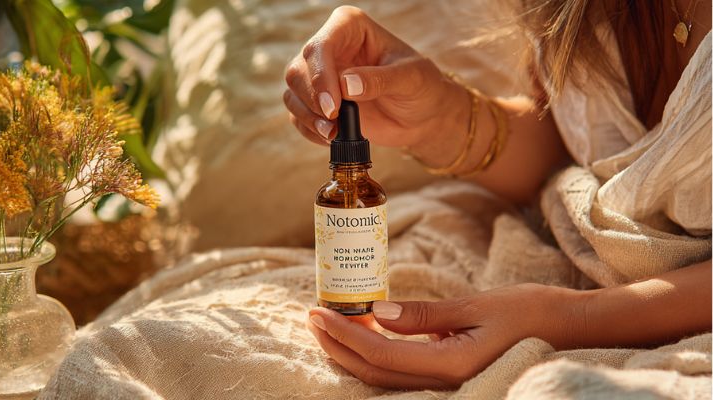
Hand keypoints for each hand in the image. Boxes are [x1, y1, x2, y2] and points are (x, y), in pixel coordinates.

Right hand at [283, 6, 454, 146]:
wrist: (422, 115)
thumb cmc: (421, 87)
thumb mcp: (410, 79)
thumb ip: (379, 80)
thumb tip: (346, 85)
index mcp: (349, 27)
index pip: (321, 45)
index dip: (320, 76)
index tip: (334, 107)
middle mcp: (329, 47)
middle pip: (298, 69)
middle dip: (312, 100)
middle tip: (334, 124)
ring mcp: (320, 75)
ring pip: (292, 92)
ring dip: (308, 117)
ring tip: (333, 134)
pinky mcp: (316, 102)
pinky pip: (297, 115)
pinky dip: (309, 130)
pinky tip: (331, 139)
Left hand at [306, 284, 575, 388]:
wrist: (570, 329)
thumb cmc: (529, 311)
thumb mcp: (476, 306)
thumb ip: (425, 315)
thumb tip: (377, 313)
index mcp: (451, 365)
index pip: (379, 355)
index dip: (342, 335)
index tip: (316, 311)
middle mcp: (445, 383)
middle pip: (374, 373)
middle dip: (337, 346)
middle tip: (311, 316)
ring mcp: (448, 384)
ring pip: (385, 378)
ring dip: (351, 353)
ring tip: (328, 325)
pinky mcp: (450, 376)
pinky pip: (402, 373)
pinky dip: (374, 356)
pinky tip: (364, 335)